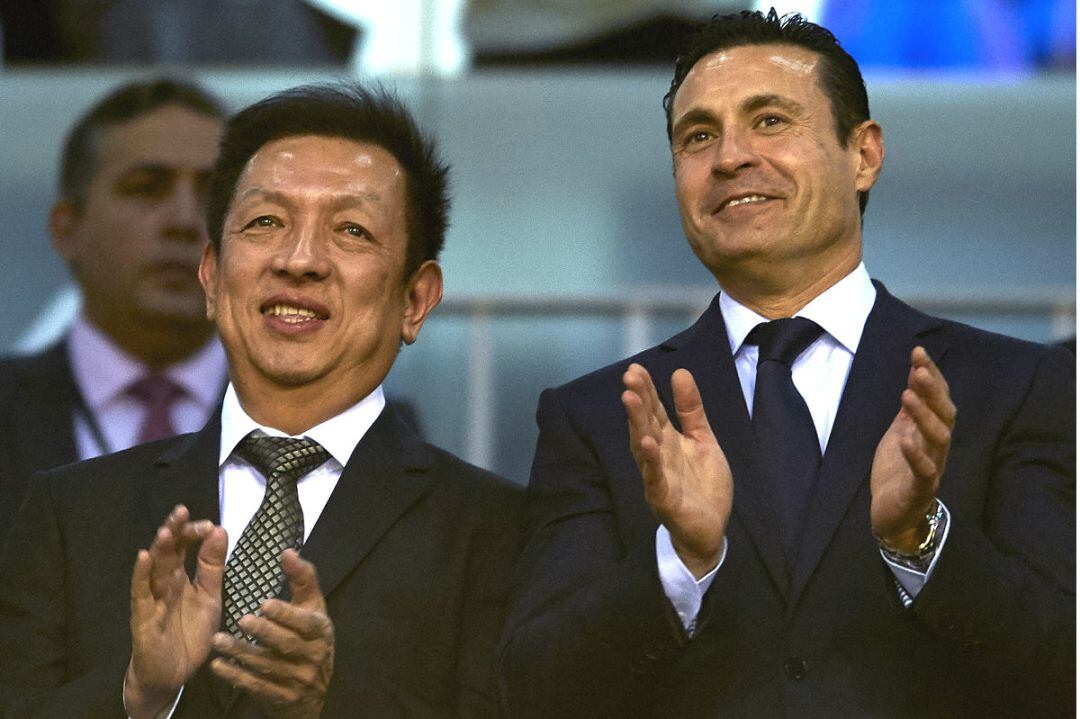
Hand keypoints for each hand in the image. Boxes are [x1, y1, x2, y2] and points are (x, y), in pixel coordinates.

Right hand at [125, 505, 226, 718]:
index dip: (194, 533)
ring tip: (166, 531)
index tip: (209, 525)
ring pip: (153, 570)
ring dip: (159, 550)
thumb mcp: (210, 598)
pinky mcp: (143, 618)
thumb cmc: (189, 633)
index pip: (185, 546)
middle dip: (173, 531)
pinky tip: (143, 558)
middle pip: (167, 551)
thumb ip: (213, 567)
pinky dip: (141, 576)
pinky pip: (140, 595)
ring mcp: (151, 599)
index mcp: (181, 576)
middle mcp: (164, 583)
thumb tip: (220, 529)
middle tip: (181, 511)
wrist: (174, 674)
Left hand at [210, 549, 333, 718]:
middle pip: (287, 644)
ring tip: (218, 640)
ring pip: (268, 666)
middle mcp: (313, 655)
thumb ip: (302, 579)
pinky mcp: (283, 698)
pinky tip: (218, 666)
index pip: (306, 622)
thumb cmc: (309, 638)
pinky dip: (236, 676)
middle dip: (264, 632)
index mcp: (321, 630)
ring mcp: (299, 679)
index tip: (264, 604)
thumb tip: (288, 551)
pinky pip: (258, 687)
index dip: (286, 614)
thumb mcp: (312, 608)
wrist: (312, 691)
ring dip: (242, 653)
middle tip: (241, 619)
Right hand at [622, 364, 731, 577]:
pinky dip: (650, 462)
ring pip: (643, 446)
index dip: (646, 390)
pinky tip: (647, 444)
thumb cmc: (703, 485)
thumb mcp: (703, 440)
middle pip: (645, 423)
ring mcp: (658, 476)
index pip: (654, 410)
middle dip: (638, 400)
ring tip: (630, 399)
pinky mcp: (663, 498)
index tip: (636, 368)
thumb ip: (691, 410)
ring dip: (636, 423)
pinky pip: (655, 478)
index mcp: (668, 440)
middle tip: (629, 376)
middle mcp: (658, 455)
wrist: (710, 529)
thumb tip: (680, 372)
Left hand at [871, 347, 955, 551]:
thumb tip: (915, 373)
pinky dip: (917, 454)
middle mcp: (937, 446)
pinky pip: (925, 471)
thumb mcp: (900, 431)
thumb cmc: (898, 470)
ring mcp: (932, 467)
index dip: (931, 375)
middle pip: (944, 414)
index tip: (918, 353)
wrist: (892, 514)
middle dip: (933, 390)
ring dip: (925, 415)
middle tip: (918, 369)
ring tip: (907, 394)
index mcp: (932, 431)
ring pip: (939, 438)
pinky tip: (906, 438)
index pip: (938, 398)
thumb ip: (910, 407)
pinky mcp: (920, 489)